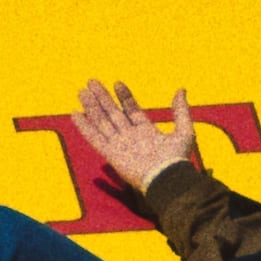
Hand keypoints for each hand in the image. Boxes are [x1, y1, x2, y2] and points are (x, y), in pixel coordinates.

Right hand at [72, 79, 197, 189]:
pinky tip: (76, 114)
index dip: (124, 96)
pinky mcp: (111, 154)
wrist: (167, 178)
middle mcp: (130, 136)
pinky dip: (85, 127)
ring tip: (82, 91)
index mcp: (146, 131)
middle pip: (113, 113)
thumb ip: (181, 110)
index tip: (117, 83)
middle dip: (102, 98)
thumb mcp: (184, 130)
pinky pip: (95, 138)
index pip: (131, 109)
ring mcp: (119, 145)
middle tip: (92, 82)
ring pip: (102, 122)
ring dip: (92, 106)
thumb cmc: (176, 158)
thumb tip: (181, 89)